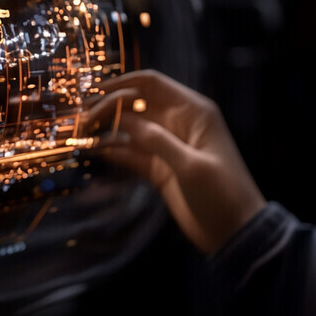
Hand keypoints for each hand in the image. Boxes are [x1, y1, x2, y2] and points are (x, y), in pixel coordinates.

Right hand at [83, 70, 265, 254]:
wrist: (235, 231)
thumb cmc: (222, 194)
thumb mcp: (191, 166)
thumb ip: (158, 141)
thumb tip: (123, 119)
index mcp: (193, 112)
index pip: (152, 84)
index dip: (122, 84)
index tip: (93, 92)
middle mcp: (179, 123)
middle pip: (137, 104)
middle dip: (109, 107)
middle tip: (81, 118)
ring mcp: (168, 146)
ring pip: (131, 128)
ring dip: (107, 128)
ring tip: (80, 133)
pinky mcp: (160, 168)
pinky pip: (132, 152)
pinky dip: (114, 150)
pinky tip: (93, 150)